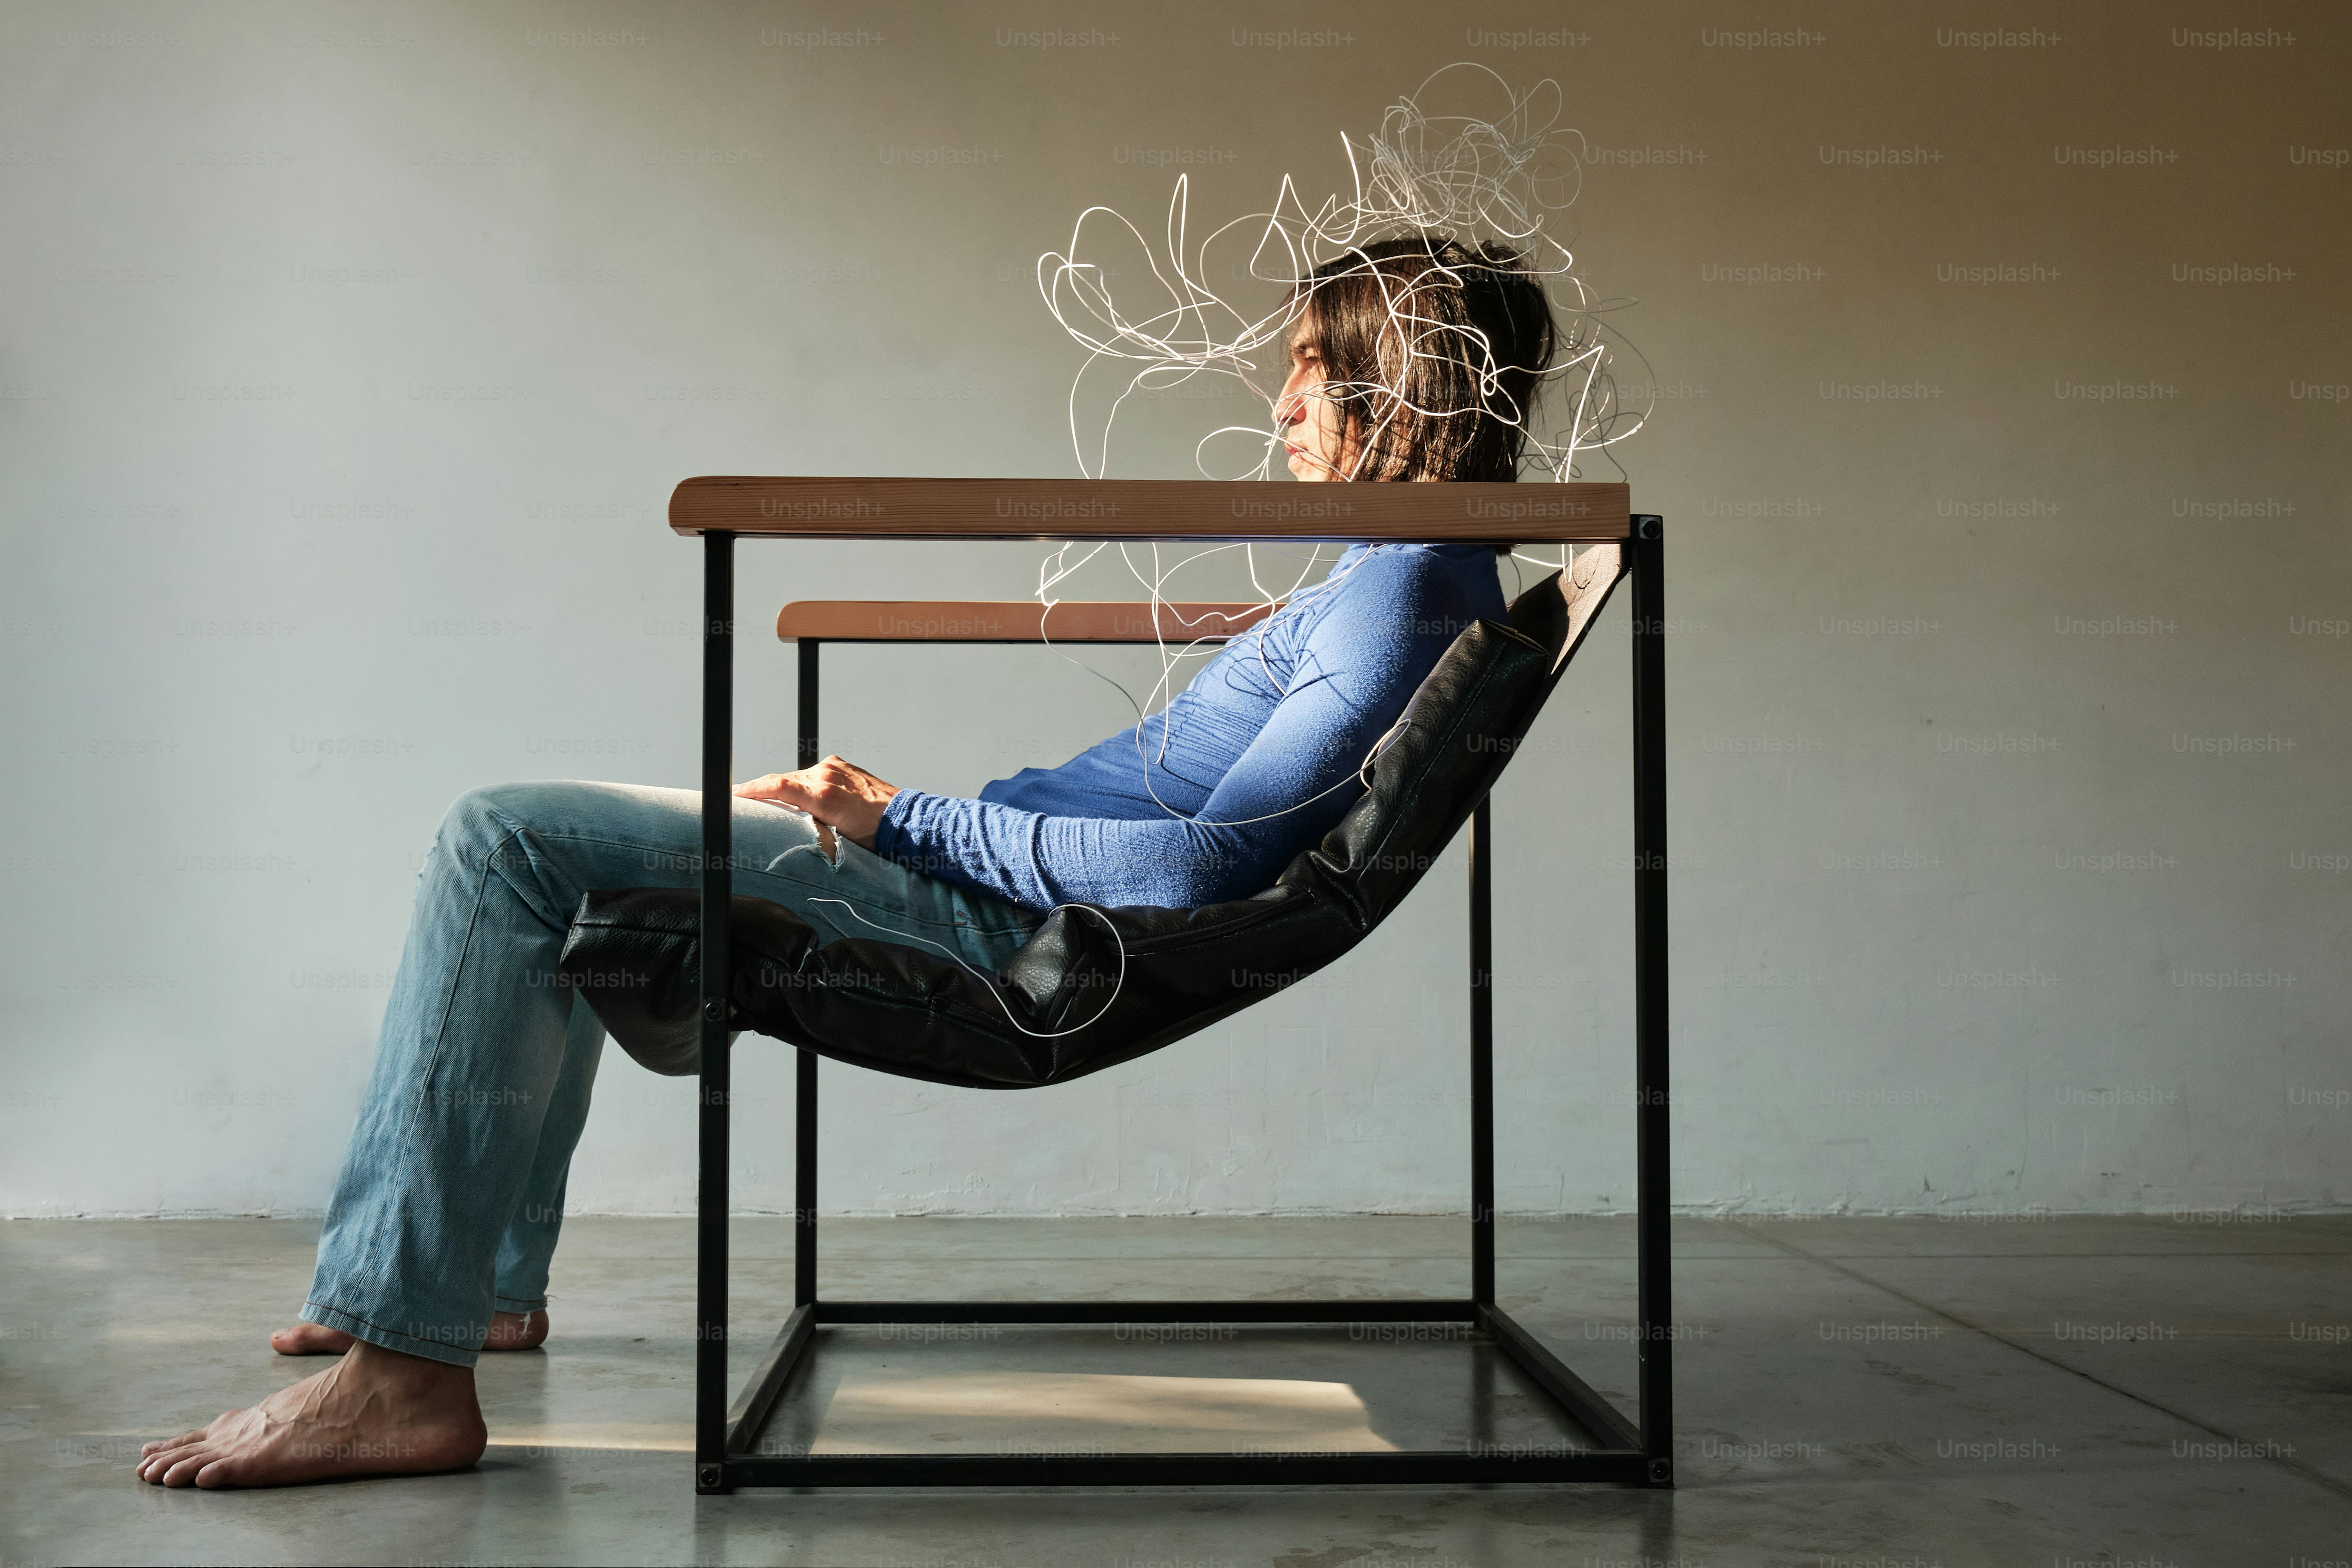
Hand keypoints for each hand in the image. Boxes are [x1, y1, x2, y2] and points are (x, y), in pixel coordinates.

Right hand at [733, 756, 900, 850]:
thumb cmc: (872, 834)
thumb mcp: (835, 836)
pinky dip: (803, 783)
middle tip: (742, 798)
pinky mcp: (840, 765)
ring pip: (797, 776)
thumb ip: (807, 825)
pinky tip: (800, 795)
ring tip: (770, 801)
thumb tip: (786, 827)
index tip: (735, 793)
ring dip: (785, 788)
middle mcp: (826, 776)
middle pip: (783, 780)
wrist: (902, 819)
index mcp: (823, 795)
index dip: (752, 788)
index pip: (778, 785)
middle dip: (762, 790)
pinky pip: (813, 772)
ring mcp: (834, 768)